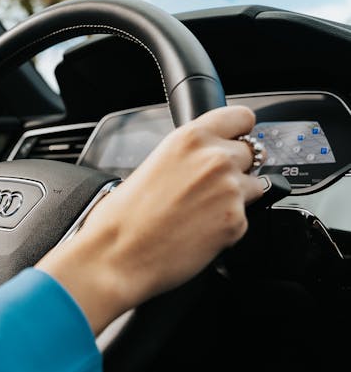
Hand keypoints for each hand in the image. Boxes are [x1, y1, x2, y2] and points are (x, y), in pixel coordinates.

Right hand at [37, 106, 264, 333]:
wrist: (117, 254)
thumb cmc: (123, 216)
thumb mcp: (153, 164)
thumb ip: (188, 155)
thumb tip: (209, 158)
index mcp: (190, 138)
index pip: (242, 117)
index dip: (239, 132)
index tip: (236, 141)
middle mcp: (215, 158)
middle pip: (253, 153)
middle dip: (238, 168)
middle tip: (209, 188)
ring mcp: (230, 190)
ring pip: (255, 186)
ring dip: (236, 197)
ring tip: (201, 213)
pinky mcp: (236, 222)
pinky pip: (244, 219)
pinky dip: (227, 226)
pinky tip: (198, 232)